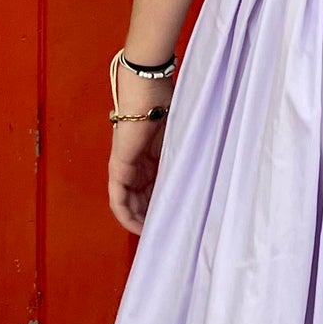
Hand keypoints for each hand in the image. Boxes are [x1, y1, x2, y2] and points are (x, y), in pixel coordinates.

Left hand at [108, 71, 172, 234]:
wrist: (149, 88)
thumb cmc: (168, 105)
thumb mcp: (182, 140)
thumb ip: (185, 160)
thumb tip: (204, 184)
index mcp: (153, 157)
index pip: (155, 190)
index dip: (164, 207)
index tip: (177, 221)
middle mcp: (138, 164)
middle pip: (143, 200)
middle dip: (153, 218)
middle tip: (168, 234)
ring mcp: (126, 166)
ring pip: (130, 203)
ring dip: (141, 220)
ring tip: (156, 235)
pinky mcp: (118, 166)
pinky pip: (118, 198)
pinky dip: (126, 215)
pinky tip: (137, 227)